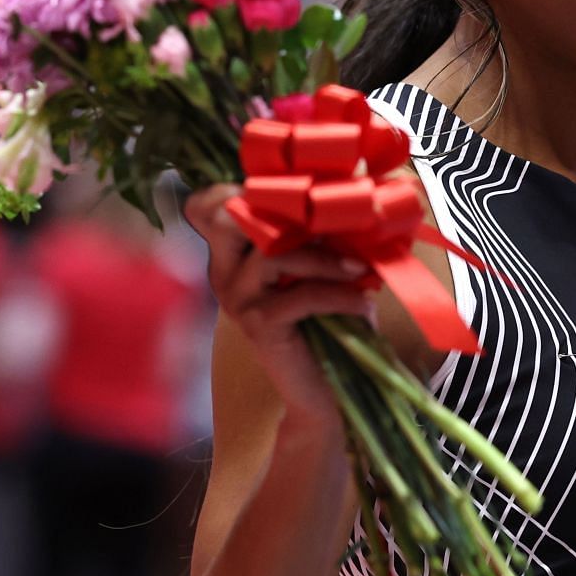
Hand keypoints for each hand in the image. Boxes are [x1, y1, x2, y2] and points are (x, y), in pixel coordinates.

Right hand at [182, 184, 376, 424]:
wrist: (321, 388)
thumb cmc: (323, 322)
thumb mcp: (316, 270)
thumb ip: (314, 235)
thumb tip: (352, 187)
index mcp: (231, 254)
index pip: (211, 205)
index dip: (241, 188)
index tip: (293, 190)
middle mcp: (224, 272)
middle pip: (229, 216)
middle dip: (280, 210)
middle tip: (329, 220)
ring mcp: (238, 298)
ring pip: (274, 254)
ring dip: (326, 259)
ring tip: (360, 271)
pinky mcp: (259, 324)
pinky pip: (302, 295)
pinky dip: (340, 295)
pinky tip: (364, 304)